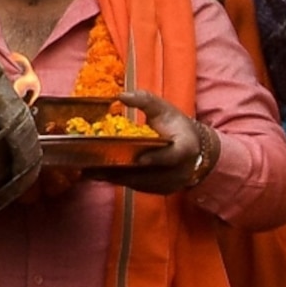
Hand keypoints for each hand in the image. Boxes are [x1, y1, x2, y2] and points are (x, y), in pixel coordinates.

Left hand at [87, 88, 213, 196]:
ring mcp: (171, 183)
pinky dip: (120, 180)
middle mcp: (180, 170)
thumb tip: (121, 95)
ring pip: (140, 183)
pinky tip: (101, 174)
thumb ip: (145, 100)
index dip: (157, 158)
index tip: (140, 159)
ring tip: (91, 170)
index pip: (173, 155)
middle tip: (95, 165)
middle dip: (122, 169)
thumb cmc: (176, 125)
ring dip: (116, 177)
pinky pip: (138, 187)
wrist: (194, 148)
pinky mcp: (161, 191)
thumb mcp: (164, 109)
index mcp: (186, 147)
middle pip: (149, 173)